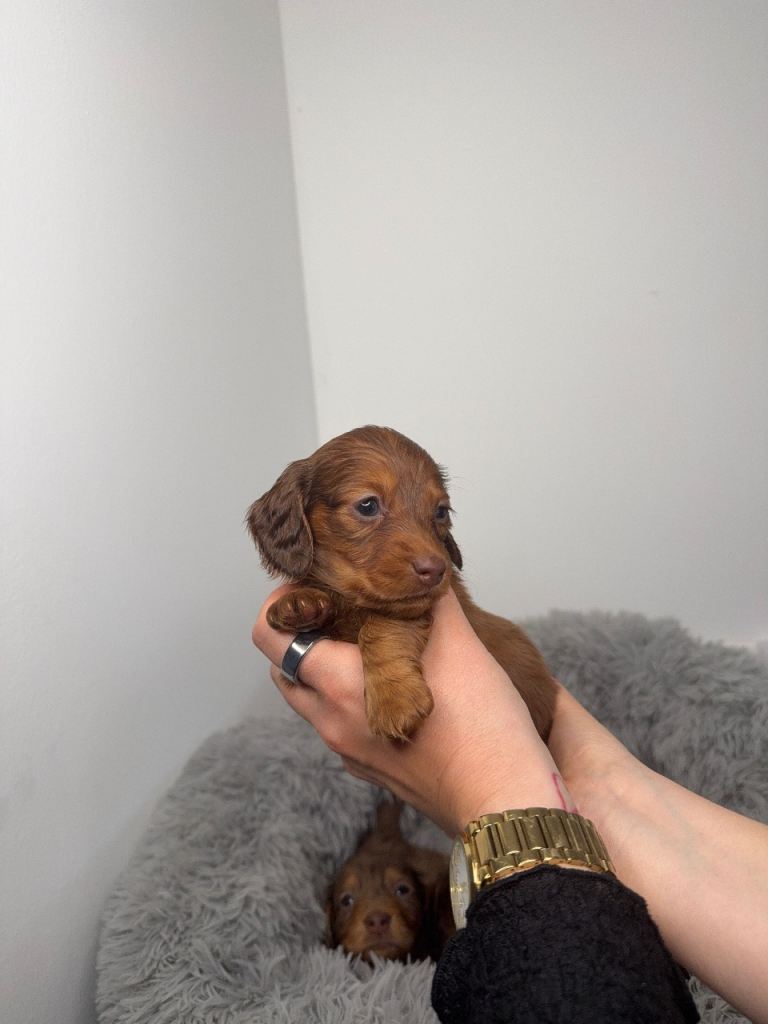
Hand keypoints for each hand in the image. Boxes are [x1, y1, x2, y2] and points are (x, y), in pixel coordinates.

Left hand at [252, 584, 567, 834]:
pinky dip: (353, 700)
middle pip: (285, 668)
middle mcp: (332, 722)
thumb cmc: (480, 724)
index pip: (268, 635)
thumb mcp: (460, 644)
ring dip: (328, 669)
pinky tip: (399, 685)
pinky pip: (343, 727)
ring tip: (376, 644)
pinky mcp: (375, 771)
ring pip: (315, 700)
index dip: (281, 603)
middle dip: (304, 634)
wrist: (506, 804)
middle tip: (345, 610)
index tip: (316, 586)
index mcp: (337, 685)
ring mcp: (351, 752)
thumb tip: (424, 567)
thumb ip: (432, 599)